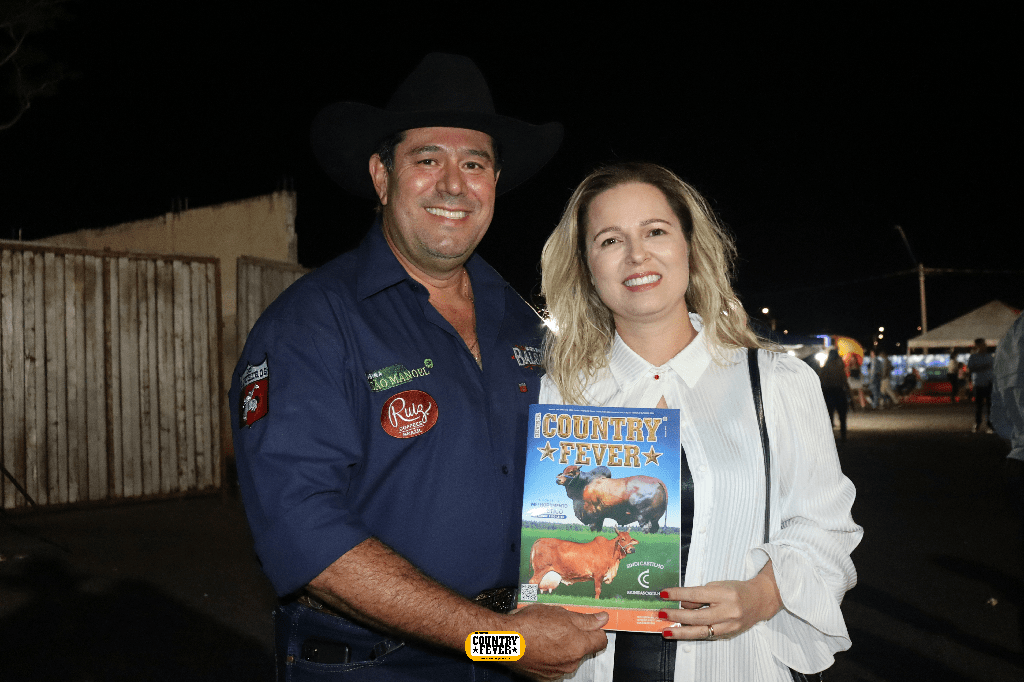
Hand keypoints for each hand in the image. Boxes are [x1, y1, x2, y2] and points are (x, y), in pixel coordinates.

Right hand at [502, 604, 608, 680]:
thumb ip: (585, 619)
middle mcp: (571, 663)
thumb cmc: (530, 624)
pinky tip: (540, 645)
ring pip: (569, 657)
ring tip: (546, 634)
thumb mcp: (561, 613)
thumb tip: (602, 619)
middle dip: (576, 637)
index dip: (596, 629)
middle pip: (584, 649)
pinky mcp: (544, 677)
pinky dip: (551, 657)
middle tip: (560, 624)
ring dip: (563, 647)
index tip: (589, 623)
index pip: (601, 640)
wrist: (506, 640)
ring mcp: (558, 672)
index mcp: (578, 646)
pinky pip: (555, 665)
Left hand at [658, 561, 781, 640]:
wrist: (759, 601)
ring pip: (701, 631)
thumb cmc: (736, 590)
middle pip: (698, 617)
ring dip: (681, 632)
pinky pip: (707, 635)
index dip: (678, 594)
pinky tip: (681, 633)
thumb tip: (681, 604)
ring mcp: (729, 626)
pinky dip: (693, 634)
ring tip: (666, 631)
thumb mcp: (717, 585)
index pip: (696, 595)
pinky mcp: (729, 635)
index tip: (663, 594)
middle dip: (676, 616)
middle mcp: (728, 612)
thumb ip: (700, 595)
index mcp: (724, 594)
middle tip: (661, 614)